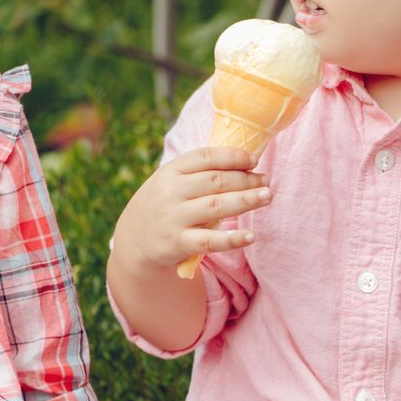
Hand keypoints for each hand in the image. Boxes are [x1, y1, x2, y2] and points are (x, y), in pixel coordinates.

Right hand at [113, 146, 272, 270]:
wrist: (133, 240)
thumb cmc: (163, 203)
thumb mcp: (170, 181)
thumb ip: (198, 172)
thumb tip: (243, 161)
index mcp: (170, 171)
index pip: (205, 157)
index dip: (232, 156)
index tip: (254, 159)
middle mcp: (171, 192)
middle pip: (215, 181)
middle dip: (245, 179)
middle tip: (266, 181)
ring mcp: (174, 218)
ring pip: (217, 206)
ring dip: (246, 200)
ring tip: (267, 196)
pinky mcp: (178, 244)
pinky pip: (210, 241)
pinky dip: (233, 239)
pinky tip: (251, 236)